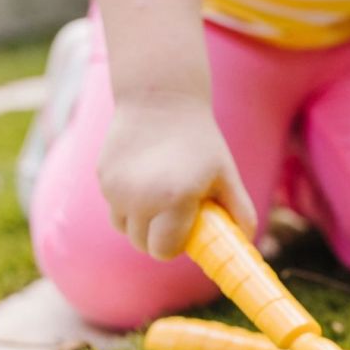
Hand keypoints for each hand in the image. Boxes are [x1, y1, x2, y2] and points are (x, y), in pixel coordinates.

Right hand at [97, 94, 255, 259]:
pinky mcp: (102, 177)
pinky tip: (144, 177)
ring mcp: (116, 189)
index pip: (163, 251)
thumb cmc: (200, 141)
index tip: (186, 231)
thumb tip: (247, 240)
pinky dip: (127, 203)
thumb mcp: (226, 174)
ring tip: (160, 195)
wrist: (161, 99)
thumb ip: (240, 210)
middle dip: (158, 237)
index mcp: (175, 199)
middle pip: (142, 244)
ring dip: (140, 222)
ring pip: (124, 227)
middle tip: (175, 213)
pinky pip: (113, 205)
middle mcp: (140, 198)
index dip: (175, 245)